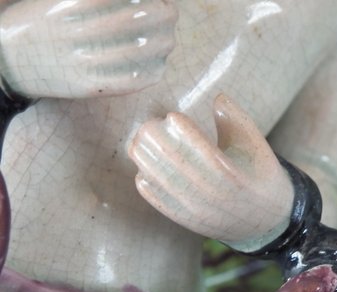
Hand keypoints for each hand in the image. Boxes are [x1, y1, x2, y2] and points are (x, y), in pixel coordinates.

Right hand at [0, 0, 177, 97]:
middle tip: (169, 12)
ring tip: (167, 38)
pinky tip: (159, 64)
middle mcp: (75, 31)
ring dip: (163, 42)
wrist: (11, 62)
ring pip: (139, 51)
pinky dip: (152, 71)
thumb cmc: (43, 23)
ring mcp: (82, 60)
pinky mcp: (87, 86)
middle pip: (138, 19)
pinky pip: (130, 81)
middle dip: (163, 13)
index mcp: (70, 5)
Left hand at [128, 94, 294, 250]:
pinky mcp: (187, 221)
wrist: (267, 221)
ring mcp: (198, 211)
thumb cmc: (261, 176)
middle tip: (150, 125)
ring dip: (146, 158)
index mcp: (234, 176)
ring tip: (142, 141)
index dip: (182, 132)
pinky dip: (146, 181)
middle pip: (174, 165)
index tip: (173, 116)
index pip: (201, 151)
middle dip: (157, 142)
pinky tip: (144, 166)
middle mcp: (214, 196)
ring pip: (161, 182)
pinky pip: (158, 200)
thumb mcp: (258, 146)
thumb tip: (218, 98)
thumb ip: (238, 121)